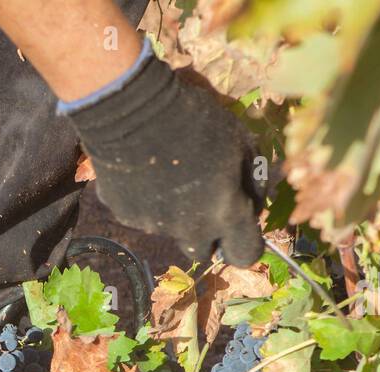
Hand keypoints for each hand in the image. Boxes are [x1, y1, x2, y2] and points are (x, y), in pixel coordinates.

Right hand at [68, 55, 264, 266]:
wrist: (134, 110)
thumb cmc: (197, 120)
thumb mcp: (242, 141)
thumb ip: (253, 180)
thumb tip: (253, 203)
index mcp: (224, 213)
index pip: (245, 254)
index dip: (247, 244)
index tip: (242, 228)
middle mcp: (190, 230)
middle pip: (202, 251)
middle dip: (207, 234)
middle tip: (203, 201)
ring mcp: (154, 226)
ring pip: (171, 231)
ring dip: (175, 213)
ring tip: (168, 174)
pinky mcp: (125, 216)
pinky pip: (143, 215)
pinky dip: (147, 200)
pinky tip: (145, 170)